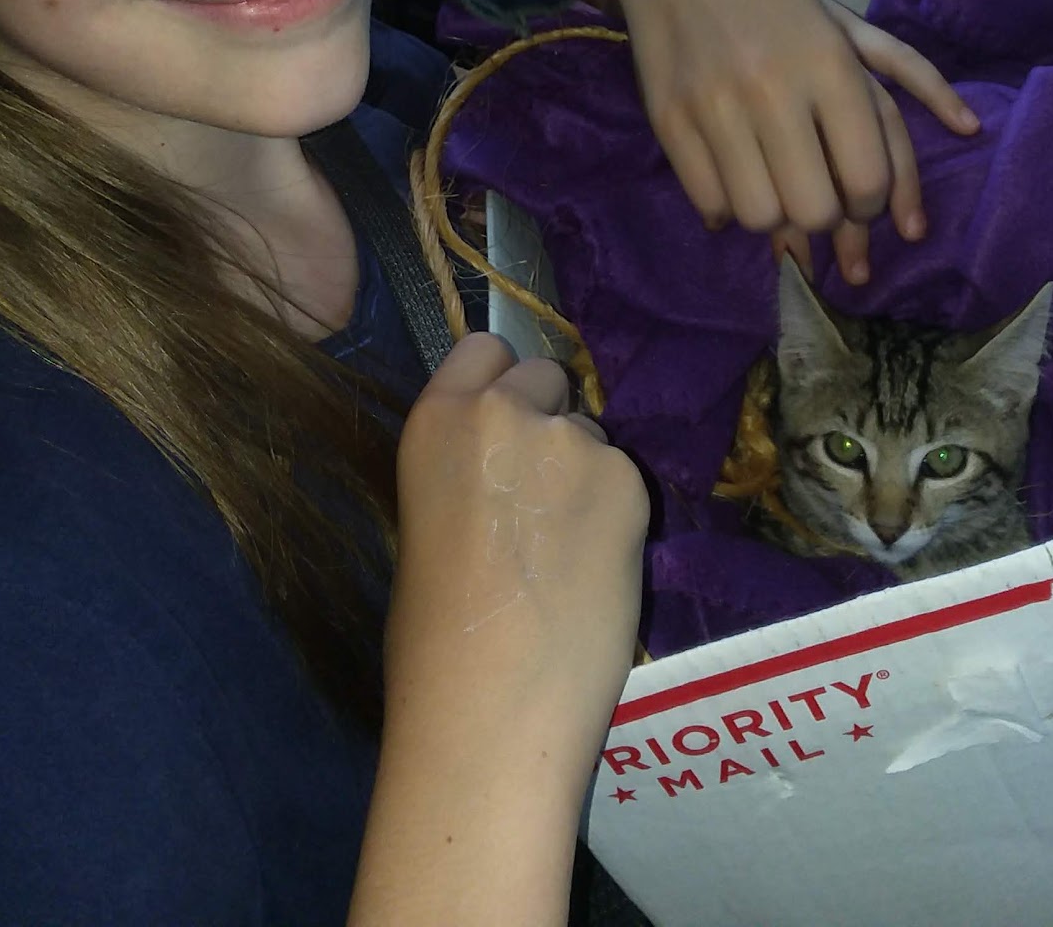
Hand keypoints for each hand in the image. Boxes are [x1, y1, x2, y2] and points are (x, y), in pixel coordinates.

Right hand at [355, 335, 646, 926]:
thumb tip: (504, 472)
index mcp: (437, 418)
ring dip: (587, 471)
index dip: (501, 386)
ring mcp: (572, 441)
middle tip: (544, 493)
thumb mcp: (424, 521)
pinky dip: (619, 512)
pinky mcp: (628, 481)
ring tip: (570, 547)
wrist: (489, 702)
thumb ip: (467, 471)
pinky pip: (626, 478)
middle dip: (549, 419)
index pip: (486, 349)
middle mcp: (505, 409)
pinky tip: (597, 566)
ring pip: (592, 432)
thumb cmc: (431, 637)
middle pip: (546, 375)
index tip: (506, 426)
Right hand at [516, 0, 974, 283]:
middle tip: (816, 203)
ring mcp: (715, 107)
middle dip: (823, 221)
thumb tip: (969, 130)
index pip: (867, 179)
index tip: (860, 196)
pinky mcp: (668, 118)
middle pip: (815, 210)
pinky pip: (708, 201)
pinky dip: (724, 209)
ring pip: (759, 216)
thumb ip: (906, 75)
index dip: (870, 206)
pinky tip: (731, 188)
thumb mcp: (849, 23)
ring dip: (773, 220)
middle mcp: (774, 89)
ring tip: (773, 197)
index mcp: (830, 64)